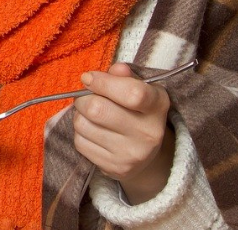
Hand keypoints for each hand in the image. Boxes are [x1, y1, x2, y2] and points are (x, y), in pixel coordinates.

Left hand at [73, 62, 175, 203]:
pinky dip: (80, 133)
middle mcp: (148, 133)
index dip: (103, 82)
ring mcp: (131, 154)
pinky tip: (92, 131)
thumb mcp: (140, 88)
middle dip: (83, 98)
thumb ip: (126, 76)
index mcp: (157, 106)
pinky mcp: (114, 168)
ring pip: (83, 125)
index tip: (88, 77)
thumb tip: (115, 69)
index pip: (132, 93)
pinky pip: (80, 143)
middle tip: (85, 97)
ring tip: (90, 114)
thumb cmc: (138, 111)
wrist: (146, 155)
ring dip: (79, 115)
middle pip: (98, 109)